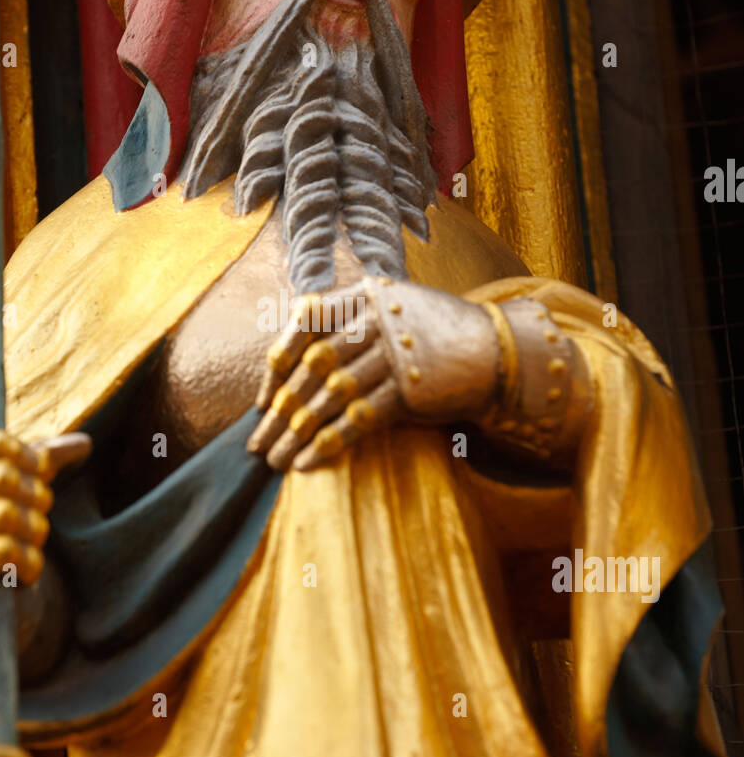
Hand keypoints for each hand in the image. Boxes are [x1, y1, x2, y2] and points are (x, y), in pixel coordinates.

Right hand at [0, 427, 91, 623]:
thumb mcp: (8, 482)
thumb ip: (43, 458)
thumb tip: (86, 442)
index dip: (30, 459)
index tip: (39, 475)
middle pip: (3, 477)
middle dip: (36, 495)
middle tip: (40, 511)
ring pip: (5, 514)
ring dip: (34, 530)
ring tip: (34, 539)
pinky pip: (3, 552)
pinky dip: (27, 560)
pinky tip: (26, 565)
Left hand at [246, 278, 499, 471]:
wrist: (498, 353)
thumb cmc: (434, 337)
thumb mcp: (392, 310)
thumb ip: (347, 325)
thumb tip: (291, 367)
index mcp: (365, 293)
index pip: (305, 323)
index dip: (277, 364)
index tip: (261, 402)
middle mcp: (376, 318)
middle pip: (312, 366)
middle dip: (279, 410)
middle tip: (257, 444)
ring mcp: (394, 352)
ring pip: (330, 395)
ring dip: (297, 433)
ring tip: (275, 460)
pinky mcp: (410, 388)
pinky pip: (358, 419)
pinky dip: (329, 443)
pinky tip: (307, 463)